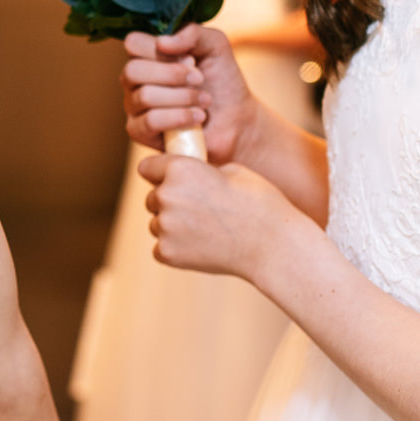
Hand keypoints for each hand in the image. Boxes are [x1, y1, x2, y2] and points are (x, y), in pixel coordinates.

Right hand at [122, 26, 258, 163]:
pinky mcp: (139, 131)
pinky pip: (150, 121)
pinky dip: (179, 117)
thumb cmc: (222, 80)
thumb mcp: (215, 46)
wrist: (236, 119)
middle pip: (133, 71)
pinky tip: (198, 117)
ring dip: (183, 97)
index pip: (133, 43)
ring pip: (145, 96)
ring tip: (204, 101)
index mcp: (147, 55)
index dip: (159, 50)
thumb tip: (162, 43)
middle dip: (172, 75)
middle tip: (200, 79)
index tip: (189, 59)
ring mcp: (134, 105)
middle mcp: (135, 79)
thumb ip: (192, 33)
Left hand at [140, 152, 304, 282]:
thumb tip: (185, 176)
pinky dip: (177, 248)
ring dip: (173, 225)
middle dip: (170, 201)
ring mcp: (164, 227)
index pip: (148, 167)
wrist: (272, 245)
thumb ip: (199, 172)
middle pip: (152, 197)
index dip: (161, 173)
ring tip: (207, 229)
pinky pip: (162, 247)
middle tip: (200, 210)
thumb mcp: (231, 171)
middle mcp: (166, 195)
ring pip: (157, 223)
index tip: (173, 180)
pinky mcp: (166, 253)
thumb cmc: (259, 203)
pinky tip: (203, 246)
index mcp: (179, 169)